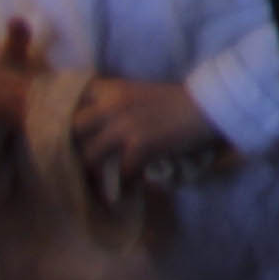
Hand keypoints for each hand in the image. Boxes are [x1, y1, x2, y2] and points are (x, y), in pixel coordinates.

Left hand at [72, 79, 219, 181]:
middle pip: (72, 130)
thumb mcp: (141, 94)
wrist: (212, 104)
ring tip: (97, 184)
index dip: (66, 117)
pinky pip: (120, 172)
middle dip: (73, 147)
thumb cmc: (180, 100)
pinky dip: (124, 184)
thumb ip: (116, 106)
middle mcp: (113, 105)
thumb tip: (95, 130)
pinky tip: (128, 190)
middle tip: (78, 161)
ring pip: (88, 156)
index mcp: (114, 89)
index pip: (73, 100)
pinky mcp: (140, 145)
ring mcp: (125, 126)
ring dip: (93, 173)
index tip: (68, 134)